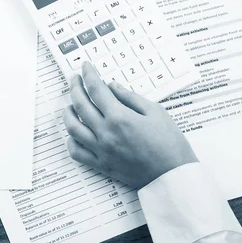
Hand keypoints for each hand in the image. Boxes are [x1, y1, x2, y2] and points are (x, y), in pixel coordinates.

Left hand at [63, 63, 197, 189]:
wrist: (172, 175)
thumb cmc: (169, 144)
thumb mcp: (155, 112)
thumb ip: (130, 97)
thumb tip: (112, 87)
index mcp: (119, 118)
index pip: (96, 90)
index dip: (89, 75)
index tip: (86, 67)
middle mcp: (106, 134)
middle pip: (80, 105)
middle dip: (75, 88)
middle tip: (76, 79)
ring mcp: (101, 151)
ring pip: (72, 128)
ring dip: (68, 112)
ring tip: (71, 104)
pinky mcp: (102, 165)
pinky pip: (77, 152)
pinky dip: (71, 140)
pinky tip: (75, 132)